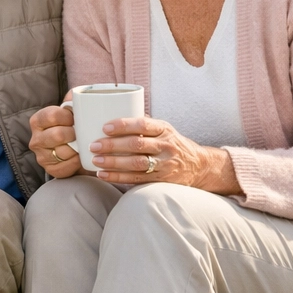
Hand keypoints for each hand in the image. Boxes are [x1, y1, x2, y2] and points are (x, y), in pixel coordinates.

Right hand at [29, 103, 81, 177]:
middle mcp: (35, 139)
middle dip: (74, 133)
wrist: (73, 150)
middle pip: (58, 135)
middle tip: (80, 133)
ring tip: (81, 144)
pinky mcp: (51, 170)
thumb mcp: (70, 111)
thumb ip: (73, 99)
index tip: (75, 118)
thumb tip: (76, 95)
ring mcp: (42, 156)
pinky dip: (77, 160)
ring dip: (77, 148)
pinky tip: (80, 156)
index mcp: (37, 121)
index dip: (68, 116)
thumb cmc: (71, 127)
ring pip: (64, 151)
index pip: (52, 115)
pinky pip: (68, 165)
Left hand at [90, 116, 238, 192]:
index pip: (143, 124)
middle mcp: (166, 146)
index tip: (105, 126)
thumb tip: (114, 112)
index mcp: (165, 129)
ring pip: (136, 164)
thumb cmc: (172, 143)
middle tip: (94, 145)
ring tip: (96, 160)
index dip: (123, 125)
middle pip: (137, 145)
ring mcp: (164, 165)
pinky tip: (103, 174)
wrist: (198, 166)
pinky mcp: (161, 180)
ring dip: (113, 162)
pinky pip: (137, 180)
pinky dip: (118, 177)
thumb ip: (144, 124)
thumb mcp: (164, 129)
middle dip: (113, 145)